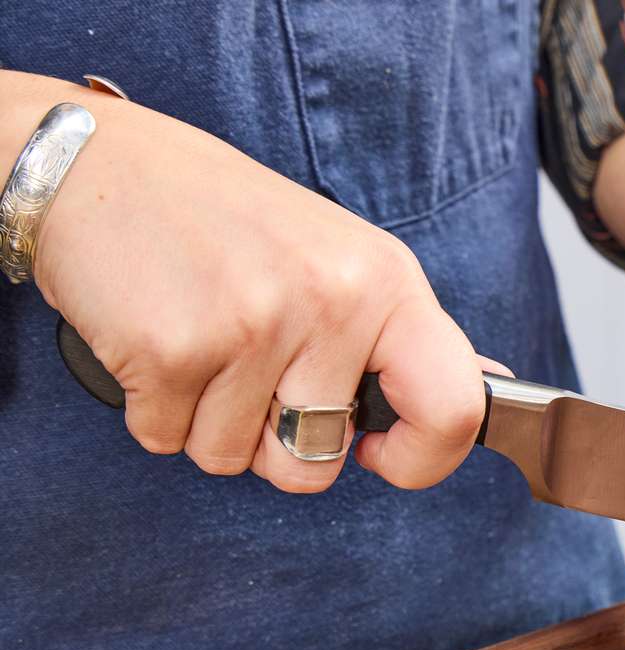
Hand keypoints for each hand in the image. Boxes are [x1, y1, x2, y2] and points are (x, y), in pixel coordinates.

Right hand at [26, 79, 488, 491]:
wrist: (98, 164)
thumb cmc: (226, 220)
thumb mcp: (341, 257)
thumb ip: (400, 336)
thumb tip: (480, 395)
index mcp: (387, 282)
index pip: (453, 409)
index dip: (424, 460)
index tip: (380, 452)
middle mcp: (331, 302)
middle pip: (317, 464)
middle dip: (275, 445)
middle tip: (249, 371)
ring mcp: (252, 326)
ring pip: (233, 459)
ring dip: (207, 422)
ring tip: (200, 338)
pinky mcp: (171, 349)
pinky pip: (167, 440)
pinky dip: (154, 408)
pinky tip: (158, 338)